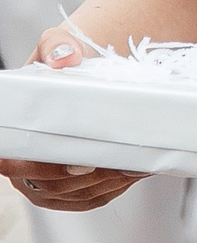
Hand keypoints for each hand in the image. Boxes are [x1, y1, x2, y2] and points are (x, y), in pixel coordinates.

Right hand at [0, 25, 149, 211]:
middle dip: (90, 177)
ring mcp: (48, 180)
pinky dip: (114, 189)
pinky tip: (132, 175)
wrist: (88, 69)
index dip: (45, 167)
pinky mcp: (73, 189)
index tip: (79, 164)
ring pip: (76, 194)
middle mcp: (25, 162)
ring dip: (108, 183)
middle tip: (122, 162)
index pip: (17, 162)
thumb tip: (64, 56)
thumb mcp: (57, 44)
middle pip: (53, 184)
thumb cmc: (67, 60)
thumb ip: (56, 46)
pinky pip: (91, 198)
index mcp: (14, 133)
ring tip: (136, 166)